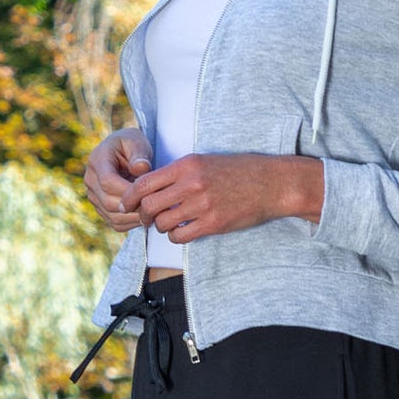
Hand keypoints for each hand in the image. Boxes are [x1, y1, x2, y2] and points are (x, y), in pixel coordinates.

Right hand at [84, 126, 153, 232]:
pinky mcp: (100, 208)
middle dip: (134, 205)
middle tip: (155, 205)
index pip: (107, 181)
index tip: (148, 192)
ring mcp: (93, 195)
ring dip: (134, 217)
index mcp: (97, 160)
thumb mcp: (137, 142)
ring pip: (112, 215)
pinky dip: (131, 223)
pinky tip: (145, 215)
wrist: (124, 153)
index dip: (128, 191)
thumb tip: (140, 168)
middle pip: (108, 202)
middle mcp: (90, 179)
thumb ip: (139, 154)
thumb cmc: (132, 145)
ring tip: (153, 211)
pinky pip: (115, 223)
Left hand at [127, 152, 324, 241]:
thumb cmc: (238, 171)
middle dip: (143, 216)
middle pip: (149, 206)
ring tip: (168, 224)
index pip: (144, 182)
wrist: (271, 183)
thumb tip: (151, 186)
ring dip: (161, 227)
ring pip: (163, 223)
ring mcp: (203, 205)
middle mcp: (192, 184)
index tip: (126, 204)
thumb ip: (178, 172)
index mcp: (187, 165)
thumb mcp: (205, 161)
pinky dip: (176, 236)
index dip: (129, 197)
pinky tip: (183, 231)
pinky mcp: (213, 224)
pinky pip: (181, 236)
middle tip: (146, 219)